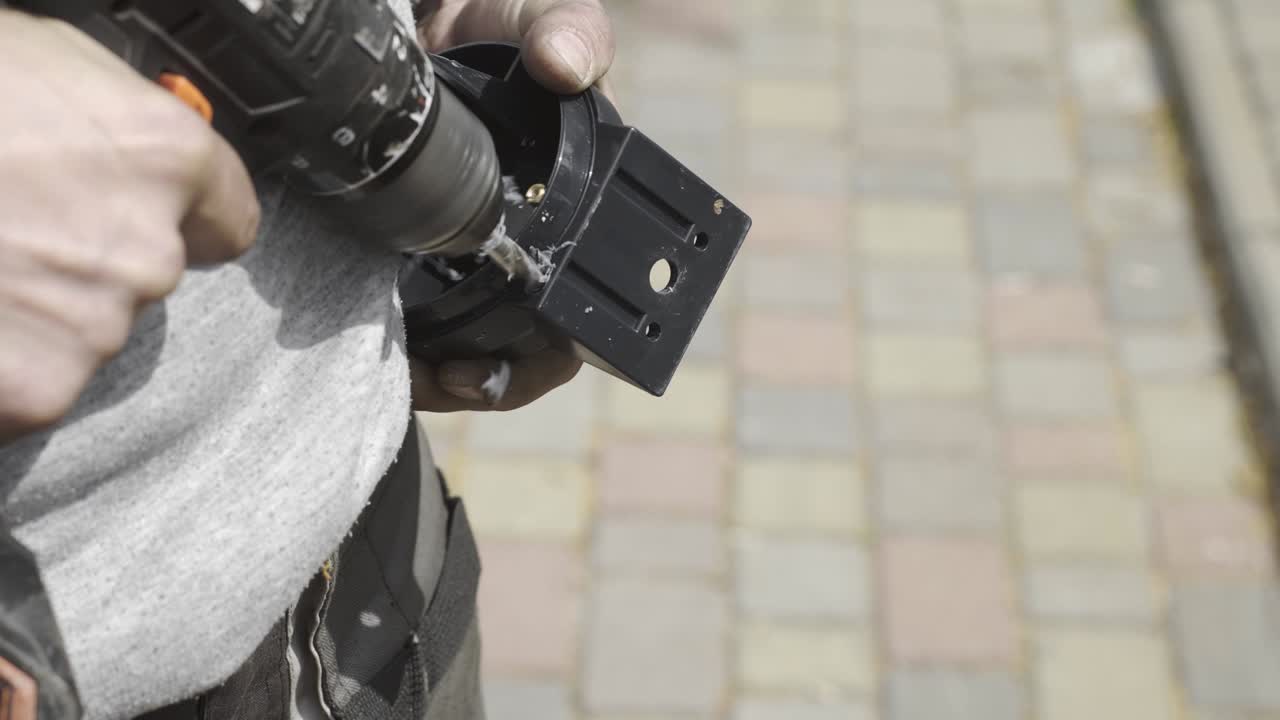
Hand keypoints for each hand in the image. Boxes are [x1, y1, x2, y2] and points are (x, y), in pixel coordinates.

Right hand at [0, 12, 259, 440]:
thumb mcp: (42, 62)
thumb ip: (112, 125)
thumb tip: (125, 151)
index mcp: (165, 159)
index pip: (225, 221)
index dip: (181, 219)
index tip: (144, 217)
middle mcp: (148, 251)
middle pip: (142, 277)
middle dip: (86, 261)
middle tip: (8, 231)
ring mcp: (93, 327)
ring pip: (84, 333)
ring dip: (35, 314)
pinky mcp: (34, 391)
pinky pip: (30, 385)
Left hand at [410, 0, 614, 411]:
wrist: (417, 21)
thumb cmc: (497, 25)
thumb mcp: (540, 15)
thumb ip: (569, 28)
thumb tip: (567, 68)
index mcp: (570, 213)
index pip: (575, 307)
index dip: (544, 352)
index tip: (497, 364)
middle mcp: (522, 244)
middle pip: (524, 346)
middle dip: (491, 377)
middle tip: (450, 382)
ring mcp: (464, 251)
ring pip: (468, 343)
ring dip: (445, 375)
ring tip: (419, 378)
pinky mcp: (410, 247)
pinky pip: (416, 318)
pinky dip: (405, 348)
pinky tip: (389, 351)